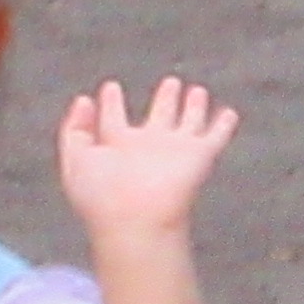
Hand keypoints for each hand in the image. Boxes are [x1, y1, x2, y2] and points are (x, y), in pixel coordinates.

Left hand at [55, 74, 239, 239]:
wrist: (134, 220)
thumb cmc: (101, 196)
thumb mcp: (74, 158)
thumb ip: (74, 129)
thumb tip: (84, 100)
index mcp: (117, 147)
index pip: (113, 120)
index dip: (111, 103)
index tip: (110, 87)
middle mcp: (148, 148)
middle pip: (159, 117)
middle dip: (165, 99)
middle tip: (171, 83)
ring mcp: (175, 152)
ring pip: (189, 123)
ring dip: (194, 107)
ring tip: (197, 91)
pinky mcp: (198, 156)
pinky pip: (215, 137)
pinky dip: (223, 126)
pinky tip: (229, 113)